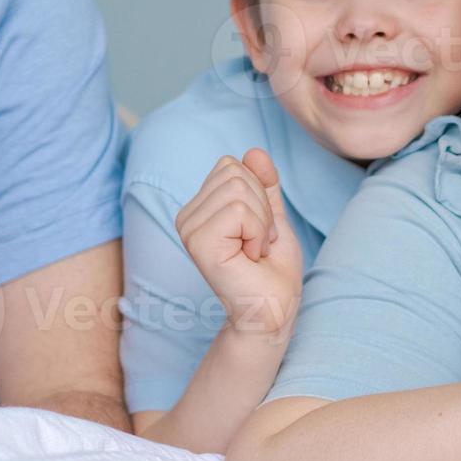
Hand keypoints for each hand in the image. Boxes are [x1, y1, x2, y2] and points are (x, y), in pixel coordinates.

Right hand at [174, 149, 302, 339]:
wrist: (273, 309)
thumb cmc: (272, 269)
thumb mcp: (272, 216)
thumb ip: (263, 184)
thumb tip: (254, 151)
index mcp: (200, 207)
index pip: (233, 165)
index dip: (259, 194)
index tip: (259, 230)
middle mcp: (187, 216)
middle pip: (236, 173)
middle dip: (262, 208)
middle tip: (258, 242)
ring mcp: (189, 230)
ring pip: (239, 191)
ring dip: (261, 222)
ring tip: (253, 250)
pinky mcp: (198, 243)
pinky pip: (240, 210)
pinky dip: (257, 232)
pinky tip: (249, 257)